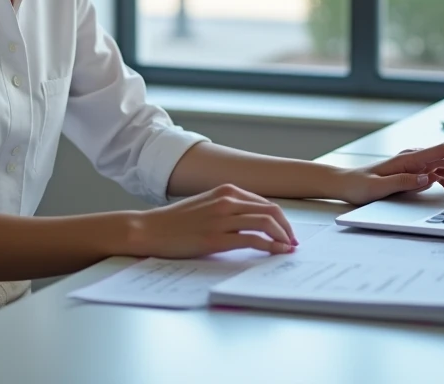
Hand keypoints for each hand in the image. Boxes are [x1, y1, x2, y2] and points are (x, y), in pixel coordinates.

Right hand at [126, 184, 297, 257]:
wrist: (150, 229)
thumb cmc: (176, 222)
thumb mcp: (206, 205)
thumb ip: (229, 208)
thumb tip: (253, 221)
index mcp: (226, 190)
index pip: (265, 202)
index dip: (281, 218)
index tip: (287, 232)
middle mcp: (227, 200)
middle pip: (272, 210)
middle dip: (287, 227)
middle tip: (293, 241)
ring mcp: (222, 218)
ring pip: (266, 223)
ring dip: (283, 237)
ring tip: (288, 249)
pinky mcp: (217, 238)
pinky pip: (253, 240)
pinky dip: (271, 246)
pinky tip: (277, 252)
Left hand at [333, 143, 443, 205]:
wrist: (345, 182)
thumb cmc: (359, 185)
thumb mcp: (379, 187)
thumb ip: (403, 181)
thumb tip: (428, 178)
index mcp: (408, 158)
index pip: (442, 151)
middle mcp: (413, 158)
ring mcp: (413, 165)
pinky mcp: (411, 173)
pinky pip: (435, 173)